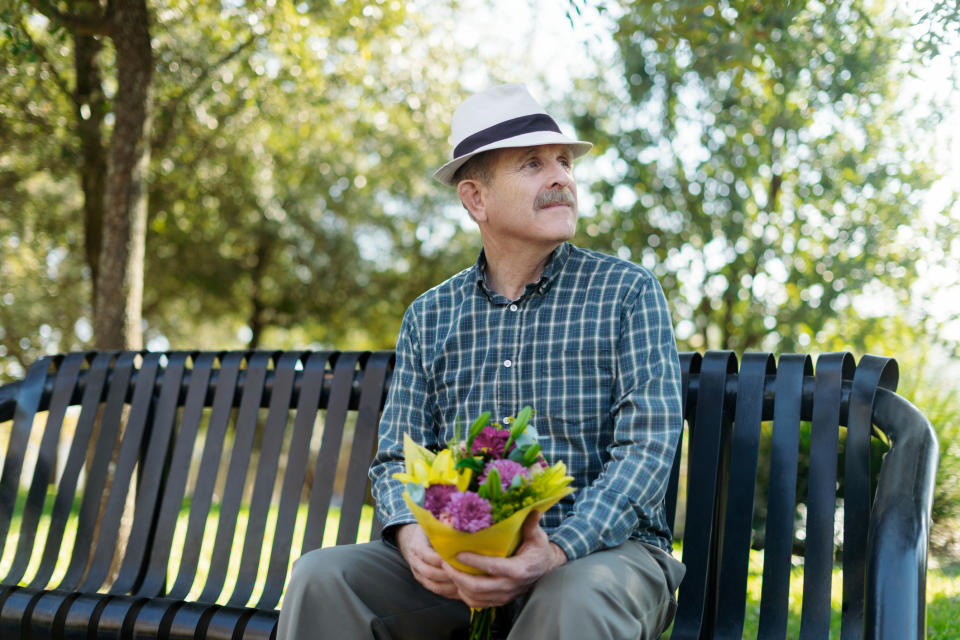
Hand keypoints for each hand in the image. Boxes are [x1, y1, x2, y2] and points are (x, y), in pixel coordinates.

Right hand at [396, 523, 459, 598]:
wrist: (417, 540)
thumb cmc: (431, 530)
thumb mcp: (434, 524)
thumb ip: (444, 526)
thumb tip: (461, 524)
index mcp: (417, 545)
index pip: (427, 555)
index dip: (442, 559)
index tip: (458, 558)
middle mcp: (415, 561)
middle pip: (430, 573)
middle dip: (449, 574)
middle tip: (466, 573)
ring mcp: (418, 574)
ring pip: (434, 585)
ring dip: (451, 586)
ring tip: (467, 584)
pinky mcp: (425, 582)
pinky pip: (437, 591)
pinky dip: (450, 593)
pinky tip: (463, 591)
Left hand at [441, 511, 567, 607]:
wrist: (544, 569)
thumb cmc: (538, 550)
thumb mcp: (538, 536)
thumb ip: (531, 524)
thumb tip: (531, 509)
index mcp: (519, 569)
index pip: (493, 567)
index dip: (474, 562)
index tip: (458, 554)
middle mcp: (511, 586)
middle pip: (479, 587)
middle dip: (458, 576)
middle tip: (444, 563)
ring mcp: (504, 596)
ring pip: (475, 597)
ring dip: (458, 585)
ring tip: (447, 571)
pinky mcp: (499, 601)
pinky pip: (477, 603)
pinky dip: (464, 594)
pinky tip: (457, 582)